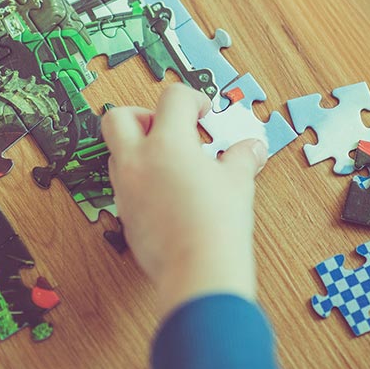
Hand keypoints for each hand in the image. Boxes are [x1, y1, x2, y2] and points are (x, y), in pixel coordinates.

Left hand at [101, 84, 267, 319]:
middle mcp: (138, 160)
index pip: (172, 98)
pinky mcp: (124, 213)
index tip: (204, 113)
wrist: (198, 270)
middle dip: (143, 115)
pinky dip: (141, 178)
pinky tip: (168, 191)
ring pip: (117, 151)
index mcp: (167, 143)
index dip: (193, 99)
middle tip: (171, 130)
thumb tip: (252, 148)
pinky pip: (124, 183)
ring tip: (173, 163)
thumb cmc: (218, 223)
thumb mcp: (237, 181)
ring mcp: (126, 188)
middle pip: (119, 116)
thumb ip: (242, 157)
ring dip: (140, 148)